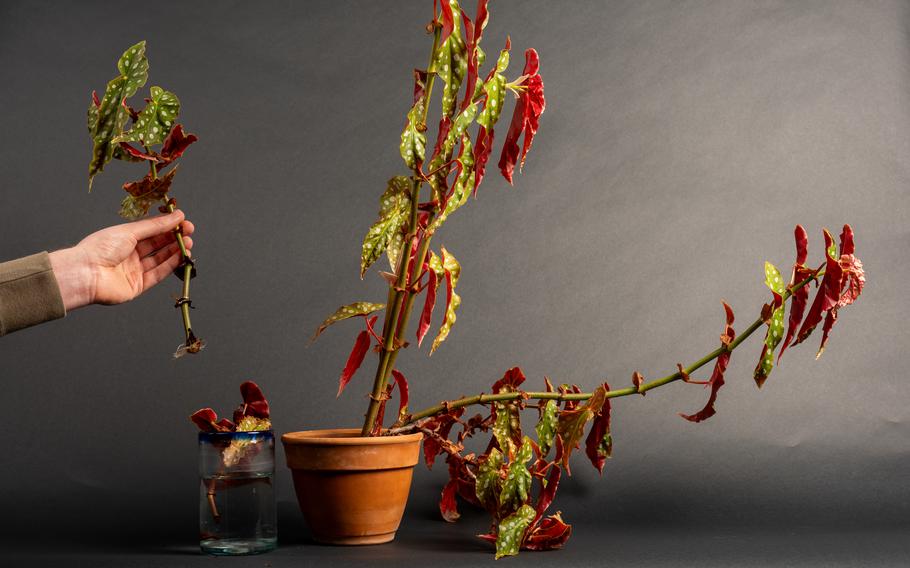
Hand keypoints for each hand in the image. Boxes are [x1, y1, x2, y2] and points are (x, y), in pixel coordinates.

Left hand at [49, 210, 194, 310]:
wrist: (86, 274)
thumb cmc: (101, 248)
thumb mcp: (130, 231)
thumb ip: (156, 225)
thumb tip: (177, 216)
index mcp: (124, 238)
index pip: (151, 230)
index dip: (168, 226)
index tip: (184, 221)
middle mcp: (130, 254)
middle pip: (158, 245)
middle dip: (175, 238)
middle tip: (189, 233)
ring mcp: (134, 270)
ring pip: (160, 259)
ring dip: (176, 251)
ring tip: (189, 244)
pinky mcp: (138, 285)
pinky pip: (158, 274)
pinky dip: (171, 265)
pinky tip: (181, 256)